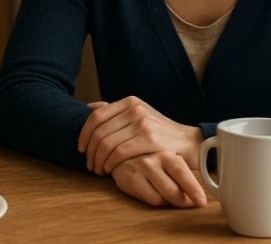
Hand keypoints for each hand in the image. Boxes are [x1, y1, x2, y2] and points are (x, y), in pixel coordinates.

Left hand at [78, 96, 202, 175]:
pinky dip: (110, 163)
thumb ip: (115, 111)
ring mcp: (142, 123)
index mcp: (129, 102)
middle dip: (90, 151)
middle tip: (90, 164)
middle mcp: (135, 109)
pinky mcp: (149, 140)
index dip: (84, 134)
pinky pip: (120, 153)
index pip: (96, 116)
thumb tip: (88, 107)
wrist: (189, 142)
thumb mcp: (138, 113)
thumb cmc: (159, 132)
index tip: (81, 148)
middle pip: (100, 131)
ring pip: (107, 143)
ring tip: (98, 169)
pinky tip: (110, 170)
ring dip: (98, 160)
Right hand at [111, 152, 206, 207]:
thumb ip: (193, 158)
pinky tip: (157, 191)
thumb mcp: (173, 150)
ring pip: (162, 197)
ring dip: (172, 201)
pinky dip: (158, 199)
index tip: (201, 201)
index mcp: (166, 152)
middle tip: (190, 202)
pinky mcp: (128, 179)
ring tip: (173, 195)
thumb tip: (219, 163)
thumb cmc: (152, 151)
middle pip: (172, 190)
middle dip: (184, 201)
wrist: (123, 145)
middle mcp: (152, 159)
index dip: (192, 188)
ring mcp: (139, 169)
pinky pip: (149, 199)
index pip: (181, 171)